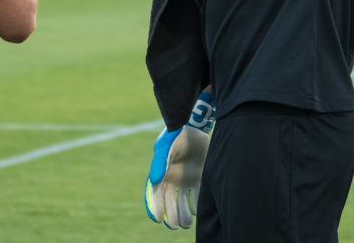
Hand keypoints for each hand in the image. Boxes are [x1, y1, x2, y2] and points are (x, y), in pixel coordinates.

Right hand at [145, 92, 214, 228]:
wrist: (197, 127)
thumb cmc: (177, 136)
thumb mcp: (167, 146)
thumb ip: (160, 162)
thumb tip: (153, 182)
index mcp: (160, 175)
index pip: (155, 196)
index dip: (155, 208)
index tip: (159, 219)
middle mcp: (172, 181)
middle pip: (169, 204)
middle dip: (171, 217)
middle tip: (175, 225)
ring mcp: (186, 181)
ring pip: (183, 204)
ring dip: (183, 215)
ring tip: (186, 223)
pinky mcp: (199, 179)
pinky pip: (197, 197)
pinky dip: (197, 206)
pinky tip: (198, 212)